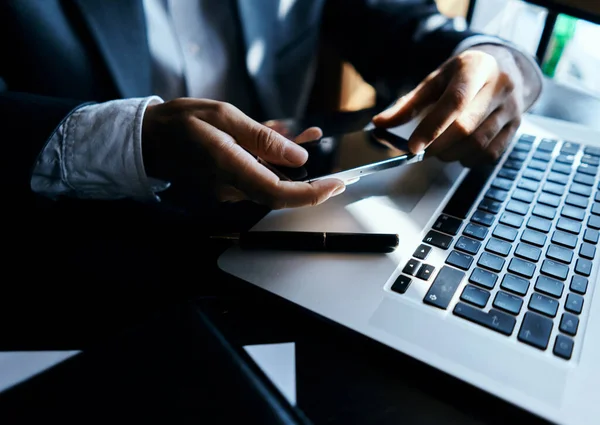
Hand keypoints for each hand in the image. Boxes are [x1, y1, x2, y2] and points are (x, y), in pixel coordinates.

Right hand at [142, 98, 344, 208]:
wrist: (149, 140)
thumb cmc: (181, 122)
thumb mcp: (223, 116)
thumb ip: (262, 138)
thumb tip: (299, 156)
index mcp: (229, 168)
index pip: (277, 193)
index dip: (310, 194)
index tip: (335, 185)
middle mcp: (230, 188)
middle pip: (279, 191)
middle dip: (307, 178)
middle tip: (328, 160)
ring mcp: (228, 191)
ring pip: (270, 182)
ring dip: (291, 163)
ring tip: (307, 136)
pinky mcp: (227, 187)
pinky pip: (258, 177)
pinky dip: (274, 162)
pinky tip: (286, 140)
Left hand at [373, 45, 526, 166]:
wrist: (503, 67)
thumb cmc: (463, 75)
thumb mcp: (435, 81)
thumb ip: (408, 104)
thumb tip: (379, 123)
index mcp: (476, 68)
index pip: (455, 101)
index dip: (432, 127)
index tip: (413, 147)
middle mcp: (500, 86)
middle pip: (466, 127)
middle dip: (438, 146)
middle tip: (423, 151)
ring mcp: (511, 108)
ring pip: (479, 144)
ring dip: (452, 155)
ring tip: (439, 150)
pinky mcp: (516, 127)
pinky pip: (490, 154)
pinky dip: (468, 159)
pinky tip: (458, 152)